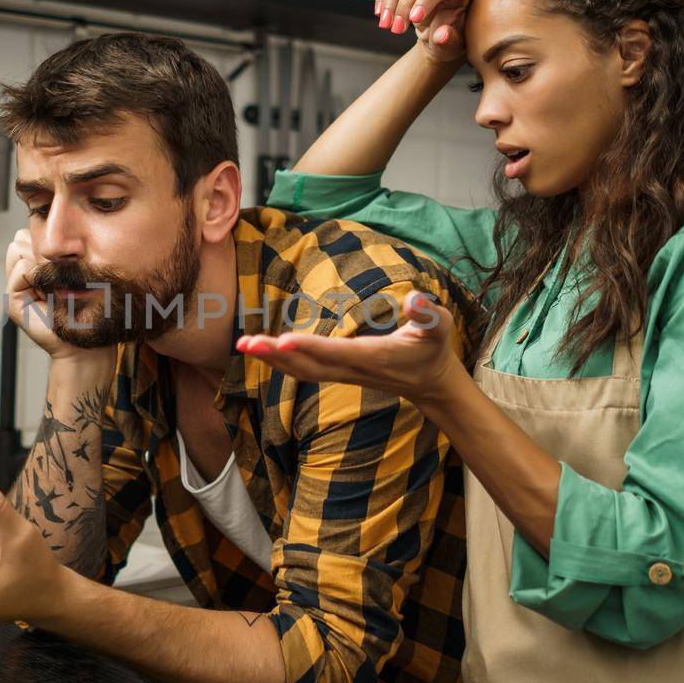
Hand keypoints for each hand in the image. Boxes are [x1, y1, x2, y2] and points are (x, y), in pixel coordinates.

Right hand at [5, 228, 84, 361]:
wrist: (84, 345)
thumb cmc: (87, 310)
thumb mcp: (75, 273)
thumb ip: (58, 254)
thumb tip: (48, 231)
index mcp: (35, 269)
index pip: (27, 235)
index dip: (45, 243)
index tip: (65, 266)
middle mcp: (21, 277)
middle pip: (19, 239)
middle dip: (41, 250)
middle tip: (60, 276)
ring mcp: (15, 289)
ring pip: (17, 250)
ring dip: (40, 262)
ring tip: (55, 285)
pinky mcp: (13, 302)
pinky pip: (21, 270)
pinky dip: (37, 275)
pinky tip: (49, 294)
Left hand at [235, 290, 464, 404]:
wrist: (431, 384)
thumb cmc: (433, 350)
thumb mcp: (439, 328)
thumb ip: (428, 314)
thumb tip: (416, 298)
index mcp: (375, 357)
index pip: (338, 353)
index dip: (312, 348)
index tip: (285, 341)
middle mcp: (354, 369)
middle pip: (310, 366)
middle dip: (278, 356)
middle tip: (246, 343)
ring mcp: (344, 374)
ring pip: (302, 371)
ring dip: (272, 360)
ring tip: (244, 345)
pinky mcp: (338, 373)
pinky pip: (304, 371)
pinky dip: (281, 362)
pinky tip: (262, 351)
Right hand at [374, 0, 472, 64]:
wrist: (437, 37)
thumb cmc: (448, 40)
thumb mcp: (452, 46)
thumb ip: (448, 41)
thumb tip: (442, 35)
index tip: (414, 19)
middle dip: (405, 3)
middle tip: (396, 29)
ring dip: (391, 1)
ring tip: (387, 25)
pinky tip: (381, 13)